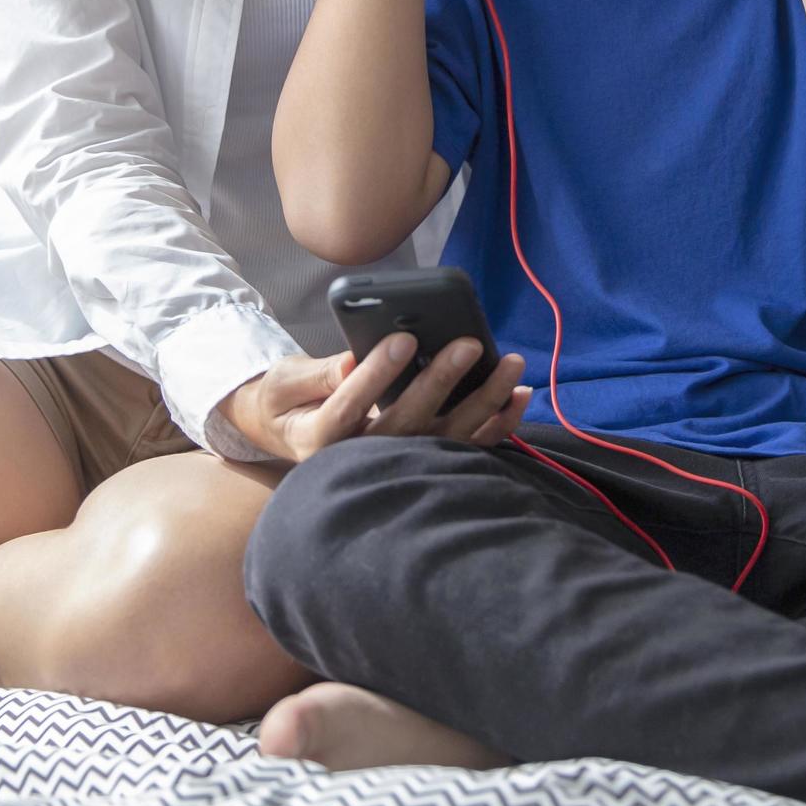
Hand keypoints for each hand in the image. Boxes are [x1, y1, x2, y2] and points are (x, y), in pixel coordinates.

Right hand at [221, 340, 530, 463]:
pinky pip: (466, 449)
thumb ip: (317, 375)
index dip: (376, 375)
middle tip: (469, 343)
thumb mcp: (286, 384)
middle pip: (407, 424)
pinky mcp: (424, 465)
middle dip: (440, 381)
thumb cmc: (289, 402)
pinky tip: (519, 396)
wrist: (293, 436)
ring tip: (511, 364)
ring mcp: (398, 467)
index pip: (349, 408)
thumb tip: (351, 361)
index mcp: (319, 440)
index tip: (402, 339)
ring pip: (446, 439)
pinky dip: (497, 425)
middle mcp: (362, 462)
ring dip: (483, 402)